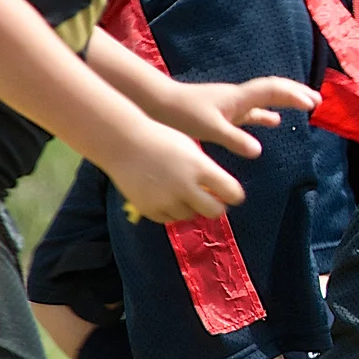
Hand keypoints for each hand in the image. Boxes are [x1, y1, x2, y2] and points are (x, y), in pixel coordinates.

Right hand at [103, 121, 248, 222]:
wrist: (123, 142)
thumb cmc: (161, 140)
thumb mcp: (192, 150)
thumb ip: (208, 171)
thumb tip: (224, 194)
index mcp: (200, 167)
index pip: (232, 192)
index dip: (234, 195)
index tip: (232, 195)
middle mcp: (185, 187)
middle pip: (215, 211)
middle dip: (216, 206)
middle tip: (211, 200)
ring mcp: (166, 201)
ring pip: (190, 216)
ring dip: (190, 207)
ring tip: (181, 192)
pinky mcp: (150, 209)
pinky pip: (169, 219)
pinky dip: (171, 211)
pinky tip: (166, 196)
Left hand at [148, 76, 321, 158]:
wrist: (161, 104)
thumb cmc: (184, 114)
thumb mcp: (210, 128)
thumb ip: (234, 139)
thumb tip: (258, 150)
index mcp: (239, 98)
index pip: (273, 90)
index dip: (293, 95)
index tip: (312, 104)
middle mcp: (239, 97)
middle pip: (274, 89)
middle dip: (296, 93)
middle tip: (318, 100)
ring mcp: (233, 103)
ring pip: (266, 98)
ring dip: (286, 100)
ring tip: (305, 105)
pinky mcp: (226, 111)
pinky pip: (254, 111)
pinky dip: (267, 114)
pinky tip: (274, 121)